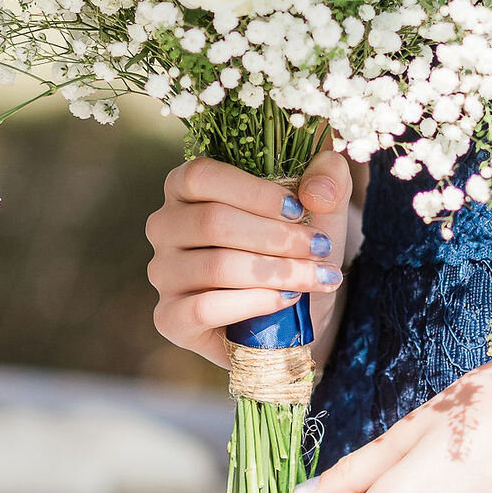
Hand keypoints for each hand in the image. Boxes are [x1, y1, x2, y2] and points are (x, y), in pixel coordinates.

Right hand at [145, 142, 356, 373]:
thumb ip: (328, 174)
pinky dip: (253, 303)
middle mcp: (164, 226)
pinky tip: (287, 300)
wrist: (294, 309)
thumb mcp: (320, 202)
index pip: (202, 176)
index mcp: (185, 185)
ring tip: (317, 277)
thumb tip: (317, 192)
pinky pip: (204, 308)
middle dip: (276, 237)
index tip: (299, 210)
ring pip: (215, 266)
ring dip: (276, 272)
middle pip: (212, 222)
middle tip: (320, 249)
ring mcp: (163, 273)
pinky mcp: (170, 318)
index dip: (254, 192)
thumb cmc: (296, 244)